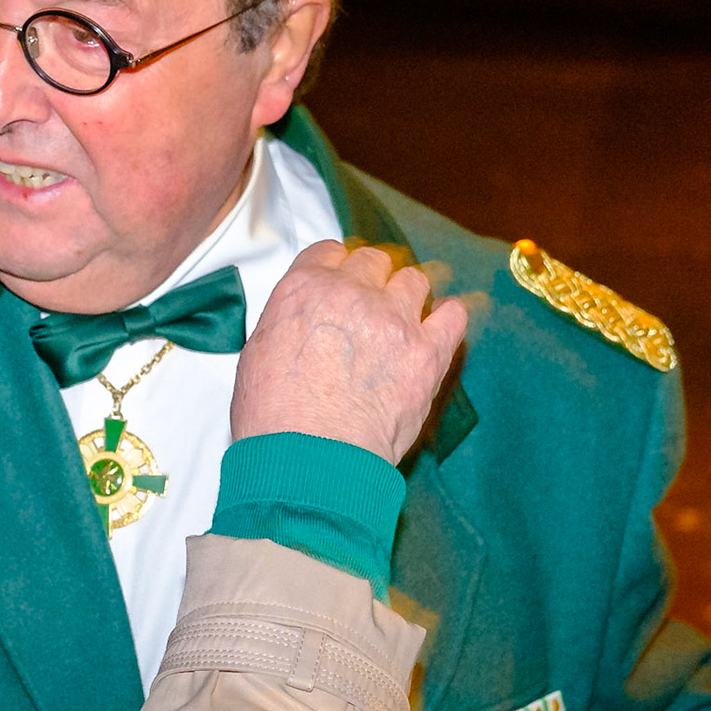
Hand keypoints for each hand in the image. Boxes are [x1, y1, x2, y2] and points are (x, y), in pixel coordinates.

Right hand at [232, 241, 467, 462]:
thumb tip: (299, 326)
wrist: (309, 458)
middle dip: (372, 280)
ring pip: (415, 281)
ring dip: (408, 296)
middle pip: (374, 261)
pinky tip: (441, 326)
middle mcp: (350, 294)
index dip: (337, 267)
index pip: (329, 252)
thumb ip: (287, 324)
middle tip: (370, 305)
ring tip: (402, 320)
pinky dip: (449, 318)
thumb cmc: (274, 420)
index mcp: (302, 290)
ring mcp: (393, 320)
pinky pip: (454, 316)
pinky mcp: (427, 352)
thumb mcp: (257, 355)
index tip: (341, 280)